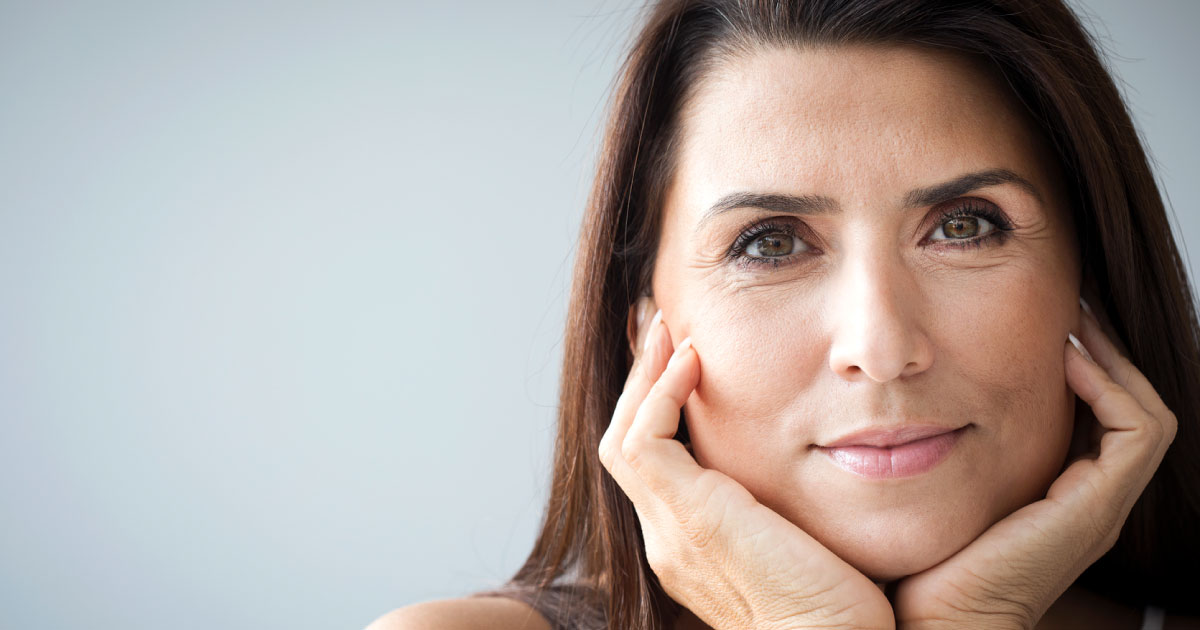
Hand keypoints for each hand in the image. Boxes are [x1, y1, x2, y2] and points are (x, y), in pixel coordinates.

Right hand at [598, 299, 894, 629]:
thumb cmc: (843, 608)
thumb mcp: (807, 540)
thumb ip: (789, 502)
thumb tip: (821, 452)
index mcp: (692, 545)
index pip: (654, 462)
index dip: (659, 407)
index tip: (685, 358)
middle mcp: (668, 539)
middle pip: (626, 444)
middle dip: (642, 383)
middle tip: (664, 328)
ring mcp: (670, 532)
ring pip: (625, 436)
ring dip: (645, 377)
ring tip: (672, 330)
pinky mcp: (689, 518)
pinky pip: (645, 440)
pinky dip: (661, 394)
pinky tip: (693, 360)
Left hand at [891, 300, 1177, 629]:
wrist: (936, 623)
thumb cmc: (921, 564)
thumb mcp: (934, 489)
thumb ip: (938, 451)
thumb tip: (898, 405)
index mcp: (1056, 497)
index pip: (1090, 417)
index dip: (1078, 368)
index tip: (1041, 325)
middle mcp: (1086, 500)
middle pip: (1122, 410)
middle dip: (1098, 354)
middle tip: (1067, 308)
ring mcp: (1097, 506)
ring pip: (1140, 415)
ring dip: (1110, 361)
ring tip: (1072, 321)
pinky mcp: (1096, 508)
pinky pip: (1135, 432)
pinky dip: (1108, 388)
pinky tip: (1065, 358)